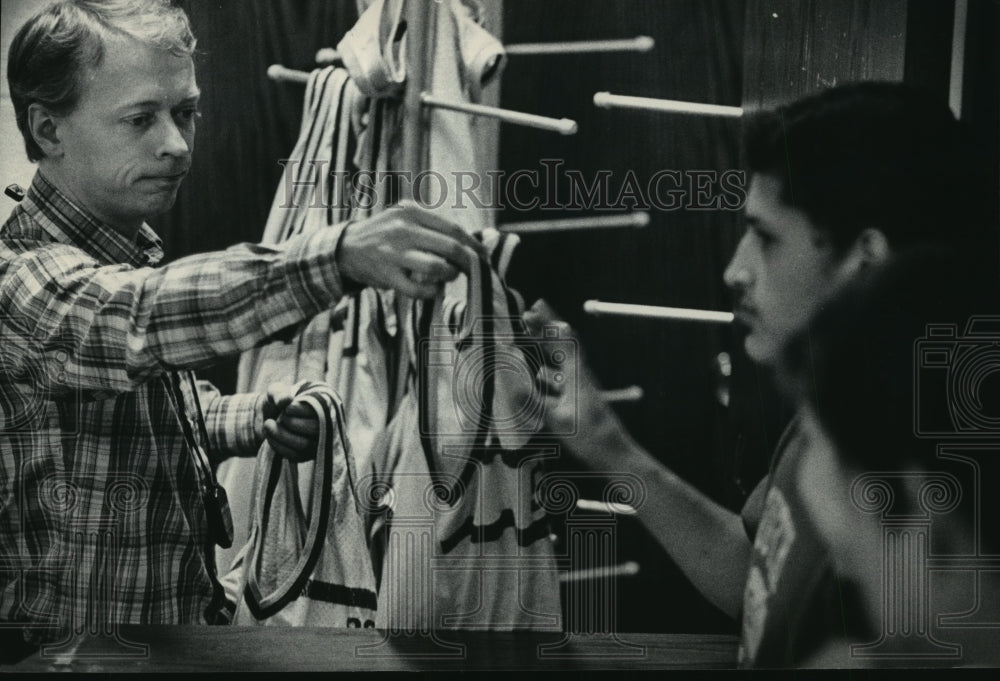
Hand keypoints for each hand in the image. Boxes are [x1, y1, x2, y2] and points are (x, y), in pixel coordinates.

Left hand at [262, 383, 318, 461]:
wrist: (267, 416)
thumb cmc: (276, 400)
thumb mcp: (275, 391)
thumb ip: (279, 392)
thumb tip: (287, 399)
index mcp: (322, 405)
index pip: (320, 410)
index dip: (303, 410)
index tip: (287, 408)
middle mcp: (324, 425)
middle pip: (316, 429)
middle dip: (293, 423)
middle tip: (279, 417)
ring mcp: (315, 442)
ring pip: (305, 445)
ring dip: (282, 435)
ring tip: (267, 424)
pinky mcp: (304, 455)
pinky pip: (294, 455)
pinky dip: (279, 446)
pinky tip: (269, 436)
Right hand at [336, 200, 488, 298]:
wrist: (347, 248)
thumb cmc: (386, 234)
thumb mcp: (405, 218)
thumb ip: (434, 226)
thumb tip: (473, 242)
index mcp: (411, 211)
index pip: (453, 228)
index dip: (473, 244)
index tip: (484, 255)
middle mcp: (402, 229)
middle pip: (450, 247)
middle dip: (468, 262)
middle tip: (474, 270)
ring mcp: (393, 252)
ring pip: (437, 268)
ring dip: (449, 275)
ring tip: (448, 276)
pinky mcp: (387, 275)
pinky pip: (418, 289)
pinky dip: (431, 291)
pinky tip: (432, 288)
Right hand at [524, 300, 627, 458]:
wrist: (614, 454)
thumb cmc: (591, 437)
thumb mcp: (558, 420)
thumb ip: (533, 402)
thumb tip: (510, 386)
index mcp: (577, 376)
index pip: (562, 340)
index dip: (549, 322)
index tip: (536, 306)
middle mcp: (580, 377)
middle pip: (561, 346)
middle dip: (544, 330)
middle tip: (528, 317)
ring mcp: (581, 388)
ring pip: (561, 362)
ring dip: (546, 349)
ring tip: (531, 340)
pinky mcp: (580, 400)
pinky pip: (561, 379)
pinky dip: (548, 372)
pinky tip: (539, 377)